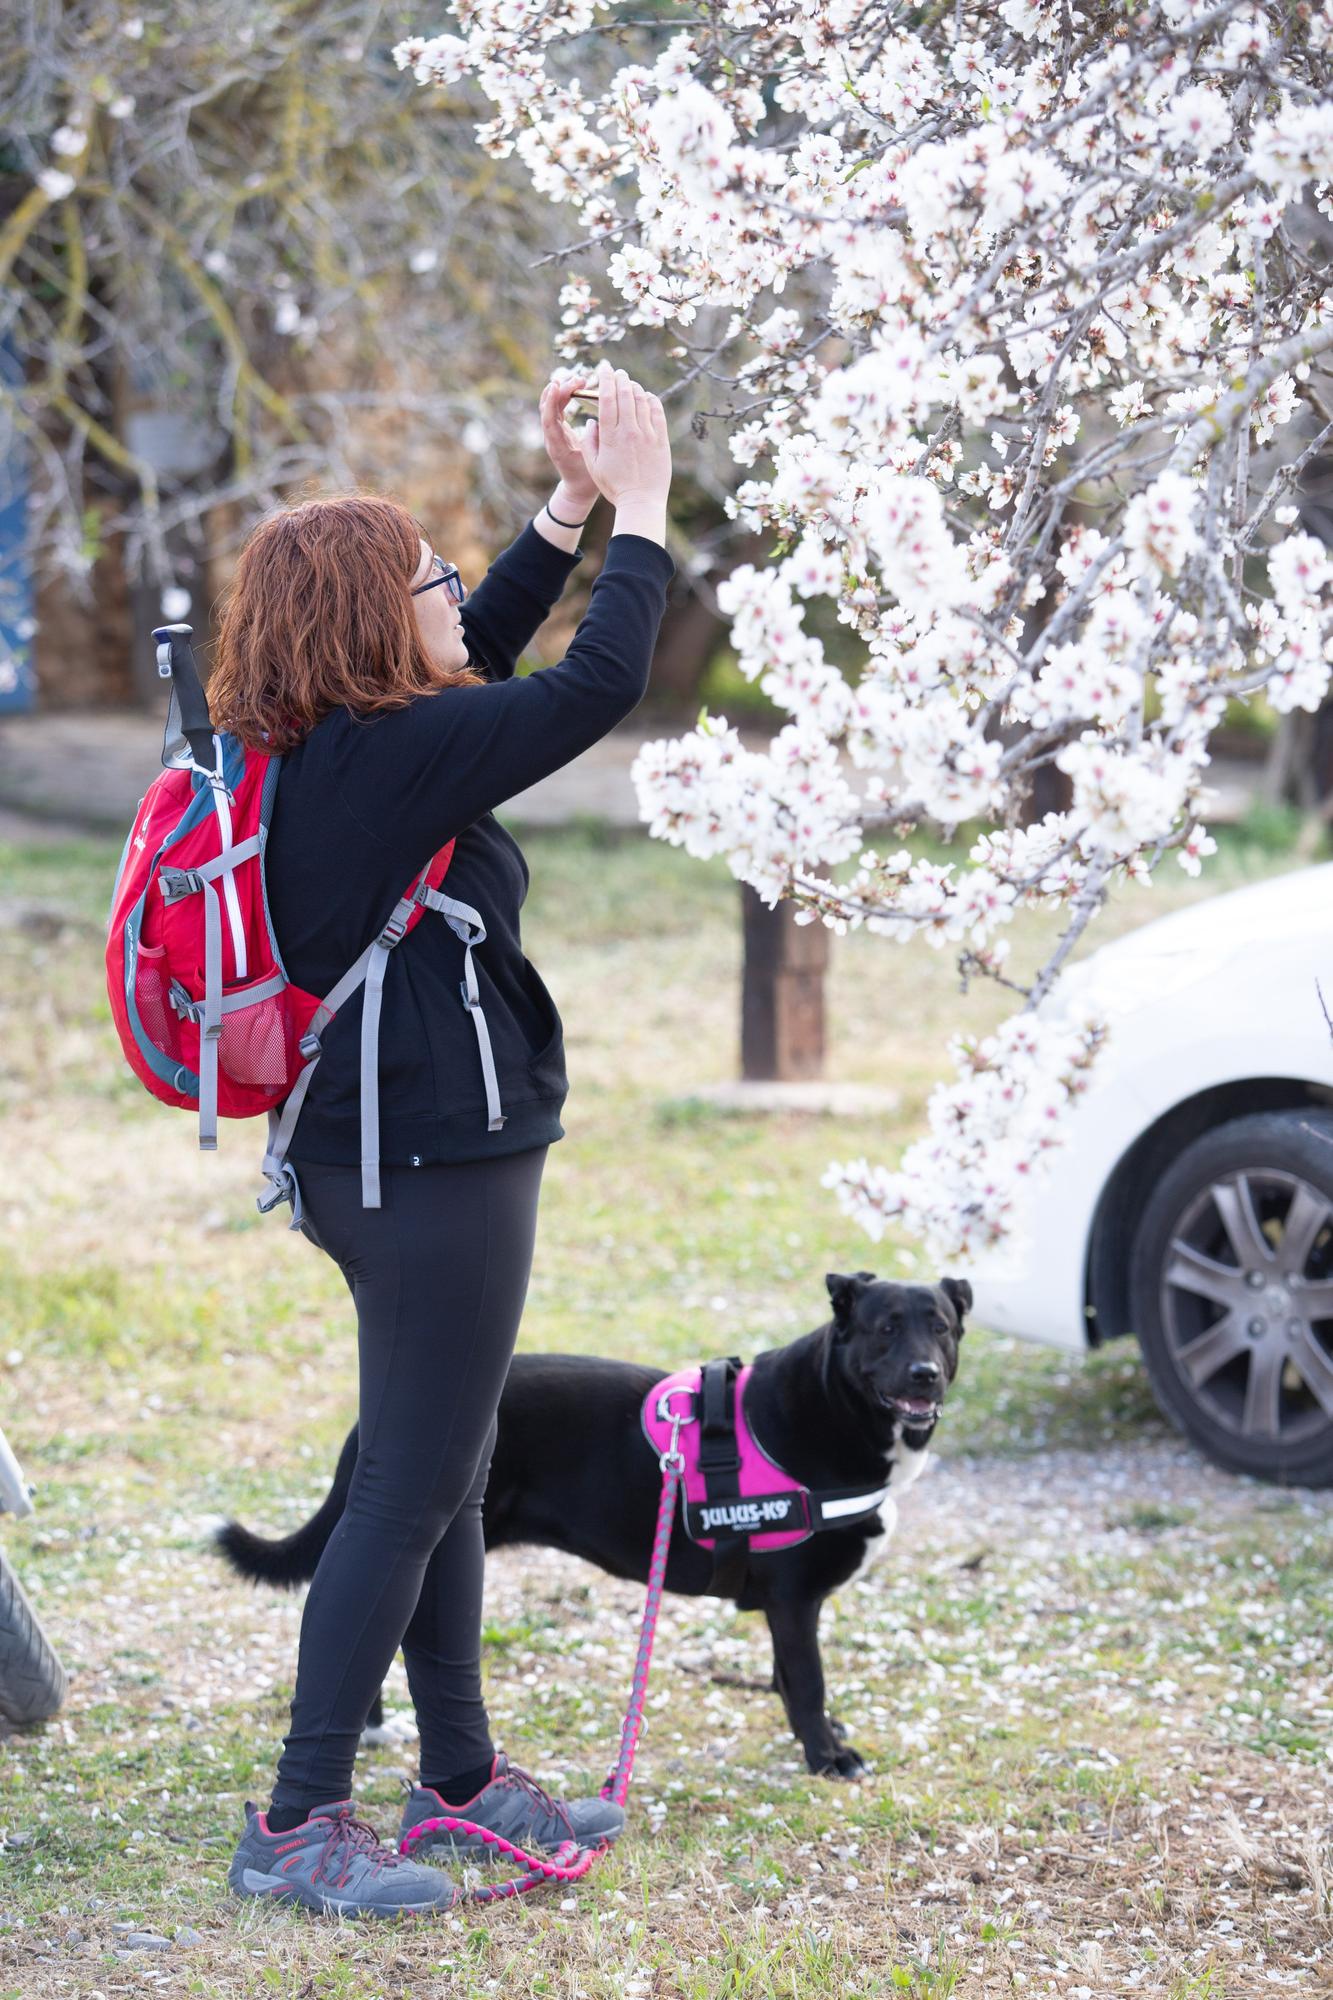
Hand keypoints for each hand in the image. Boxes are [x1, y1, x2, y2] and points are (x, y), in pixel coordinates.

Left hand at [540, 373, 600, 512]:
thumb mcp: (592, 463)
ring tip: (579, 380)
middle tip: (579, 380)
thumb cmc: (587, 480)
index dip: (552, 401)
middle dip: (561, 390)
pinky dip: (564, 396)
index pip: (549, 420)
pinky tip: (576, 387)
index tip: (560, 385)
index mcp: (557, 447)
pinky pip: (557, 409)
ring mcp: (554, 434)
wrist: (577, 490)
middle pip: (548, 408)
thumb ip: (592, 444)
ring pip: (551, 406)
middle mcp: (552, 439)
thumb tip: (595, 422)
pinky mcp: (559, 431)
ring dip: (562, 391)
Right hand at [567, 359, 671, 507]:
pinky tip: (647, 397)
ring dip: (634, 387)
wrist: (641, 503)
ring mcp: (647, 434)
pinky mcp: (661, 440)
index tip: (604, 369)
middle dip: (620, 378)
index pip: (606, 397)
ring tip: (630, 384)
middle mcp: (629, 430)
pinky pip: (657, 411)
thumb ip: (589, 441)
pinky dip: (651, 400)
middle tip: (618, 373)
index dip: (605, 379)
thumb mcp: (593, 466)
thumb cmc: (614, 487)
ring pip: (641, 399)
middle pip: (625, 393)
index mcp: (610, 436)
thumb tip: (592, 420)